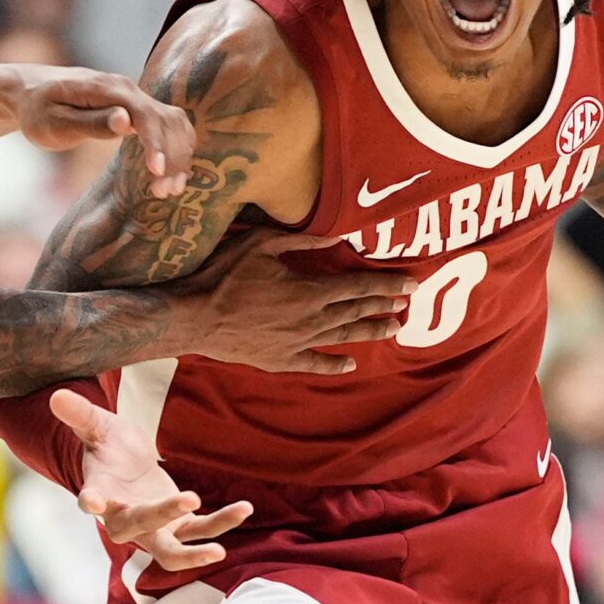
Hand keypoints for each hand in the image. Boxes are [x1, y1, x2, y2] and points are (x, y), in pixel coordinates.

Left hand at [11, 67, 195, 196]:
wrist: (32, 92)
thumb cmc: (38, 111)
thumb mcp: (55, 122)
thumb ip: (90, 122)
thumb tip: (124, 121)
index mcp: (108, 89)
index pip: (145, 114)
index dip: (156, 143)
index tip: (157, 173)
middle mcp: (127, 88)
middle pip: (167, 119)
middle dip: (172, 156)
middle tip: (164, 192)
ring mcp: (134, 97)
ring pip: (174, 122)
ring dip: (179, 154)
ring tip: (171, 189)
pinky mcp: (136, 108)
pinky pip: (168, 125)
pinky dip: (176, 148)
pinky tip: (172, 174)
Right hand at [51, 386, 251, 571]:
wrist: (127, 467)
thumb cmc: (109, 447)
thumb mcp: (98, 426)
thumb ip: (81, 415)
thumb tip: (56, 395)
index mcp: (101, 493)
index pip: (92, 498)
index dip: (91, 501)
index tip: (90, 502)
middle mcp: (125, 519)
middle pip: (140, 527)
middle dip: (163, 514)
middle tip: (189, 497)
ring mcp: (153, 530)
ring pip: (171, 551)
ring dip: (196, 551)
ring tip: (221, 549)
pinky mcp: (178, 528)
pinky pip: (201, 531)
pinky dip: (223, 523)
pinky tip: (245, 507)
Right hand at [176, 229, 412, 375]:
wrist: (194, 318)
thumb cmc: (224, 276)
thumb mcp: (262, 244)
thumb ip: (303, 242)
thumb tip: (335, 239)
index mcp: (310, 290)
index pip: (358, 286)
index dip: (386, 284)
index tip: (409, 283)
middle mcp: (312, 320)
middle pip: (356, 312)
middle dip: (385, 305)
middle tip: (408, 303)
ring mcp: (298, 344)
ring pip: (344, 338)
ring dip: (370, 332)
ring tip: (393, 328)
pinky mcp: (281, 361)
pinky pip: (316, 364)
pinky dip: (336, 365)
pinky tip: (352, 364)